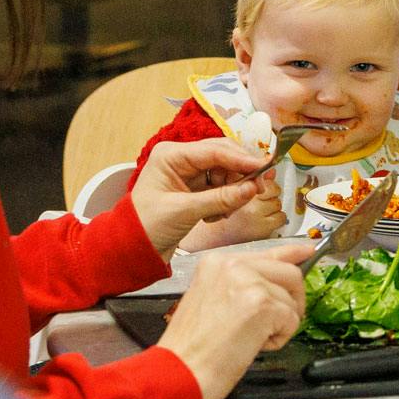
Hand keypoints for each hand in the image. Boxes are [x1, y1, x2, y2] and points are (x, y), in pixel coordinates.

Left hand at [129, 138, 271, 254]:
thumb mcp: (184, 211)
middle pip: (223, 156)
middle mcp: (181, 159)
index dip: (242, 159)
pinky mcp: (195, 188)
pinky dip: (226, 199)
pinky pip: (222, 186)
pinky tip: (217, 215)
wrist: (133, 248)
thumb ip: (220, 199)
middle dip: (241, 173)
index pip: (214, 150)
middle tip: (260, 188)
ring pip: (226, 172)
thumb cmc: (147, 226)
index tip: (264, 166)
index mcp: (171, 156)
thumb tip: (251, 189)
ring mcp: (189, 173)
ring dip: (234, 190)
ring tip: (227, 211)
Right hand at [157, 241, 312, 398]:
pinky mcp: (262, 304)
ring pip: (291, 300)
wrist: (179, 371)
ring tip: (249, 339)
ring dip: (279, 325)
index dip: (292, 254)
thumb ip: (242, 285)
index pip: (267, 253)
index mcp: (217, 263)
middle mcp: (233, 265)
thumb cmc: (191, 348)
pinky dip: (279, 339)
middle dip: (292, 301)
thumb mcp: (211, 301)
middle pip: (289, 273)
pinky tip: (252, 345)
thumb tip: (273, 281)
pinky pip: (291, 320)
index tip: (307, 252)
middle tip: (278, 324)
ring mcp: (249, 282)